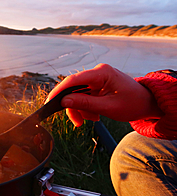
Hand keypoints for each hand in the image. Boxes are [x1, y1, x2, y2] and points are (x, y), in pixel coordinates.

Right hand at [45, 64, 162, 126]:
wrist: (147, 104)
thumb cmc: (133, 104)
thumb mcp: (108, 107)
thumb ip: (85, 104)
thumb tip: (64, 102)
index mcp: (101, 73)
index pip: (73, 80)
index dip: (59, 91)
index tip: (49, 102)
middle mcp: (97, 72)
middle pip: (73, 89)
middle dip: (73, 106)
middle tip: (77, 122)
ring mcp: (96, 78)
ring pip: (77, 94)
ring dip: (81, 109)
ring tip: (92, 119)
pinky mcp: (96, 85)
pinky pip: (83, 96)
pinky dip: (86, 108)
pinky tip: (95, 115)